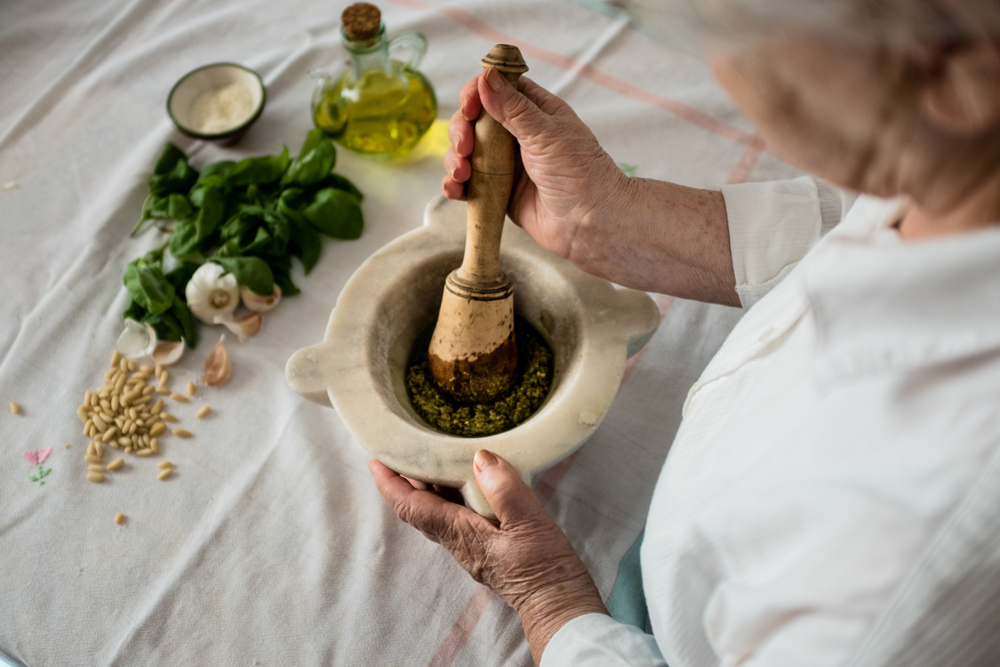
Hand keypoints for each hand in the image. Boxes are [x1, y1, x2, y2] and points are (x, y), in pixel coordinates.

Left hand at [369, 450, 607, 664]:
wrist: (559, 606)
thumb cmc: (545, 570)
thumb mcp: (530, 523)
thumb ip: (504, 490)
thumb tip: (479, 458)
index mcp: (461, 534)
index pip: (413, 507)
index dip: (390, 484)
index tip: (376, 461)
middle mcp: (459, 542)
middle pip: (420, 508)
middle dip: (406, 478)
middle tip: (403, 447)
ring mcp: (472, 547)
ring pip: (438, 512)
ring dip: (429, 485)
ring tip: (432, 455)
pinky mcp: (488, 548)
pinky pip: (458, 516)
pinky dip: (453, 493)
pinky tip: (470, 480)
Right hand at [443, 67, 630, 264]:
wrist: (591, 223)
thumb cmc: (581, 174)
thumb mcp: (547, 133)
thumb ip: (513, 108)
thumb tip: (486, 76)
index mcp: (534, 112)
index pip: (496, 90)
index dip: (476, 94)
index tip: (469, 108)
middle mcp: (517, 135)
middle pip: (473, 121)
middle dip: (461, 131)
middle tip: (465, 147)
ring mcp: (506, 165)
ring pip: (466, 153)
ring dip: (455, 159)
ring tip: (461, 173)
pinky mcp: (498, 193)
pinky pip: (469, 184)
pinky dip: (456, 185)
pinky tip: (455, 189)